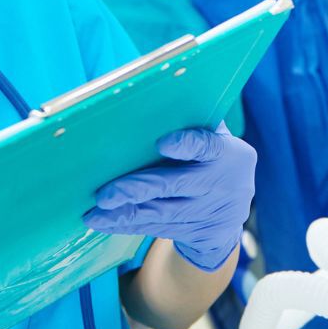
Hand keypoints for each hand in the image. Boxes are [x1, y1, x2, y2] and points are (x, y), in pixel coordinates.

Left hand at [83, 127, 254, 270]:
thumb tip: (149, 95)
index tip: (162, 143)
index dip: (186, 144)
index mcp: (225, 152)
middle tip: (104, 195)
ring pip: (162, 213)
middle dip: (137, 189)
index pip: (206, 145)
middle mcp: (219, 183)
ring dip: (125, 214)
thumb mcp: (214, 140)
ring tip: (94, 215)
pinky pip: (157, 228)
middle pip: (175, 185)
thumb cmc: (212, 161)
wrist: (232, 212)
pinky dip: (129, 226)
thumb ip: (191, 123)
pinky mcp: (196, 233)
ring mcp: (208, 211)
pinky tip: (105, 223)